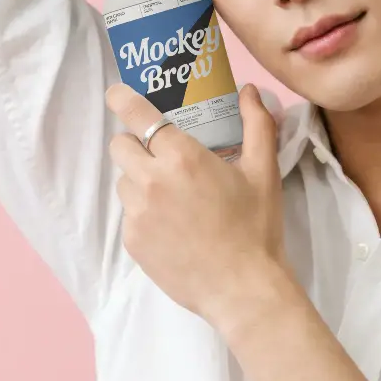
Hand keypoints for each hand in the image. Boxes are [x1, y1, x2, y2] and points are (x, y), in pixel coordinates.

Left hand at [105, 82, 294, 337]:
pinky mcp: (132, 242)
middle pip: (120, 146)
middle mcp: (151, 181)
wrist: (242, 290)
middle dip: (135, 143)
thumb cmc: (256, 228)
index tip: (116, 94)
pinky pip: (129, 214)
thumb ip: (257, 124)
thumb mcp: (264, 172)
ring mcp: (137, 214)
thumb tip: (249, 90)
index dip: (122, 100)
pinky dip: (145, 212)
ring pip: (124, 181)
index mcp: (182, 157)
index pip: (137, 116)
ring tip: (173, 196)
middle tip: (160, 155)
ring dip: (140, 179)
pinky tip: (174, 226)